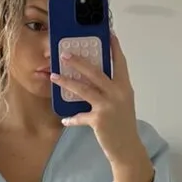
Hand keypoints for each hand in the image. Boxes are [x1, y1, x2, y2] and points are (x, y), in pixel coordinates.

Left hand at [50, 33, 145, 167]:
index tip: (108, 34)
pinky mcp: (99, 119)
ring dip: (67, 82)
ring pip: (84, 89)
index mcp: (124, 87)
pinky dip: (72, 118)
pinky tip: (65, 119)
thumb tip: (93, 78)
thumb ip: (112, 90)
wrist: (127, 147)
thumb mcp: (122, 102)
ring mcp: (108, 106)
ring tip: (54, 75)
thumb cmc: (123, 124)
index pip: (119, 63)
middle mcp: (117, 93)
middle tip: (65, 53)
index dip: (114, 48)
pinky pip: (80, 116)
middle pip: (95, 72)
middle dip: (78, 61)